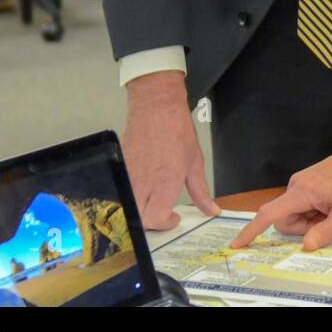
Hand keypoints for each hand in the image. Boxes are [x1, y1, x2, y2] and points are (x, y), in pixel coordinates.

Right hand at [123, 71, 219, 230]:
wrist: (156, 107)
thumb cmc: (177, 130)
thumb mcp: (195, 162)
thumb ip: (201, 191)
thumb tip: (211, 210)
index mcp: (165, 182)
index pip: (155, 219)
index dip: (164, 224)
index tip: (173, 218)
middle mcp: (144, 183)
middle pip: (138, 219)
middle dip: (150, 223)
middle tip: (163, 214)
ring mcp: (129, 176)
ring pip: (128, 207)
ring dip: (139, 211)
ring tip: (153, 202)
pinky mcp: (120, 169)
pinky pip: (122, 191)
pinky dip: (131, 196)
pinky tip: (144, 188)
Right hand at [229, 136, 331, 250]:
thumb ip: (324, 231)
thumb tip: (305, 246)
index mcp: (301, 192)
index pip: (268, 214)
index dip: (251, 231)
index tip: (236, 244)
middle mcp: (296, 185)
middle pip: (285, 219)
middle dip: (304, 228)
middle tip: (330, 221)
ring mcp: (302, 182)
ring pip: (296, 213)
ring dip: (312, 219)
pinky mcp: (308, 182)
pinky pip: (303, 204)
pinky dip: (315, 211)